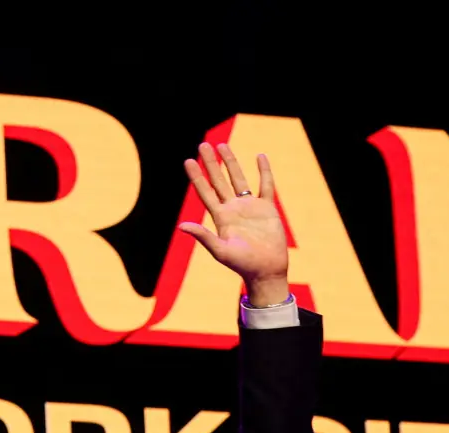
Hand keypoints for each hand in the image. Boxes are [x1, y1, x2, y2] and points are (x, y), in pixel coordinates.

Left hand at [179, 142, 290, 306]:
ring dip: (230, 162)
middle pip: (218, 180)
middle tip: (203, 145)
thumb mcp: (220, 251)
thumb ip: (203, 236)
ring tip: (222, 145)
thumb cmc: (242, 265)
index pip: (205, 192)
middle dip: (210, 163)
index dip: (196, 177)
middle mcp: (233, 209)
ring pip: (238, 179)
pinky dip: (264, 171)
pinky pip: (265, 185)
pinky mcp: (267, 208)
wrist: (266, 271)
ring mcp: (250, 207)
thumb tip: (181, 226)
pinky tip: (260, 156)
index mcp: (220, 217)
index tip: (188, 161)